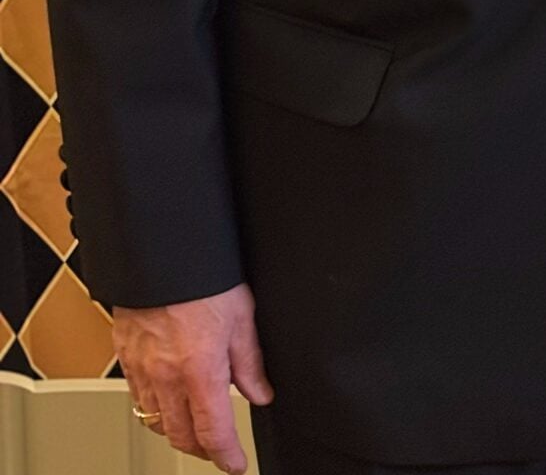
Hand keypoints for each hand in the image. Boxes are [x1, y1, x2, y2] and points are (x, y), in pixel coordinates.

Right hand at [115, 284, 272, 472]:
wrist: (163, 250)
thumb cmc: (204, 276)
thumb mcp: (241, 315)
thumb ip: (250, 361)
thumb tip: (261, 393)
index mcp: (200, 369)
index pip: (213, 431)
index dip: (227, 455)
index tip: (236, 464)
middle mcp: (167, 377)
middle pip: (182, 436)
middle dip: (203, 449)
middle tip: (219, 448)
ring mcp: (142, 369)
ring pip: (156, 422)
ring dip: (177, 433)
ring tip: (195, 428)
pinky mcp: (126, 358)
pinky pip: (138, 399)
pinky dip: (154, 411)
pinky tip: (167, 403)